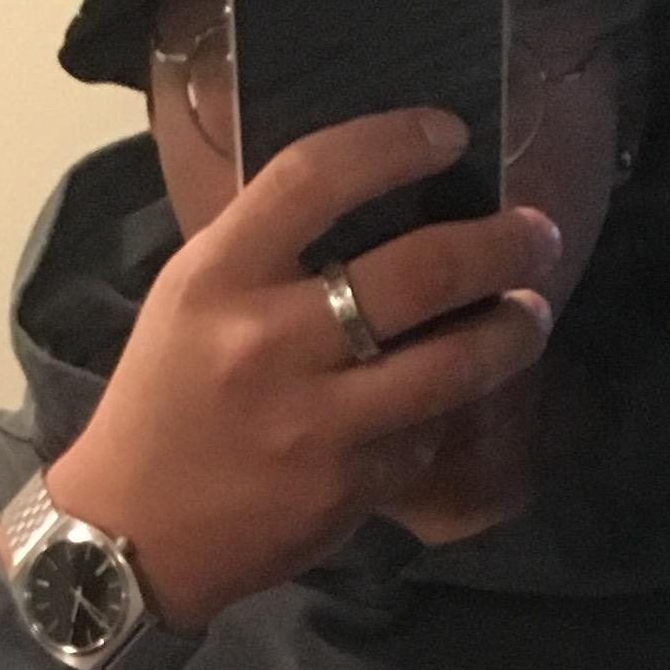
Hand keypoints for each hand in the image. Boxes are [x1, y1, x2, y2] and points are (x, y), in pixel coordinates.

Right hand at [46, 111, 557, 629]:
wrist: (132, 535)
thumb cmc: (164, 404)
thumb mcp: (189, 301)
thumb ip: (267, 251)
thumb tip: (375, 202)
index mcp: (217, 276)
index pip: (316, 176)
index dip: (396, 143)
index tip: (450, 134)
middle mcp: (267, 340)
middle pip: (416, 270)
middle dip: (500, 246)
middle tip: (537, 235)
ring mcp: (314, 420)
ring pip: (451, 361)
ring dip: (513, 331)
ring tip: (531, 312)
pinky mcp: (348, 485)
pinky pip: (425, 433)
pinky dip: (449, 412)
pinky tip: (455, 398)